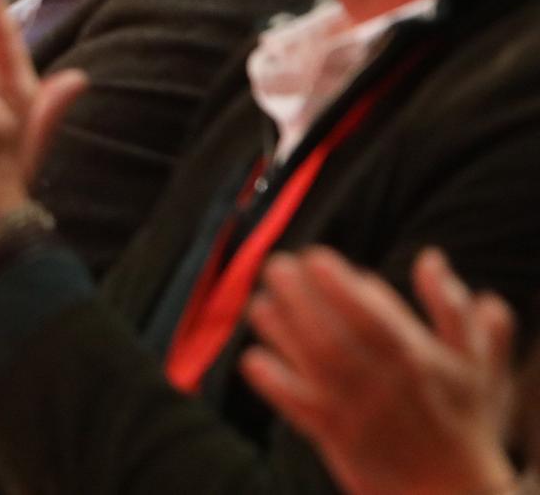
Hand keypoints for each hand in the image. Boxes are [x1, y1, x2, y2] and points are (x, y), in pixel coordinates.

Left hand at [243, 247, 518, 494]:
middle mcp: (382, 385)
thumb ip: (454, 309)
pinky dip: (273, 384)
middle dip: (299, 297)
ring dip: (280, 329)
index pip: (373, 317)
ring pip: (312, 365)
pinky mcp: (333, 437)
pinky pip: (297, 409)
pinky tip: (252, 357)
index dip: (340, 286)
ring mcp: (355, 412)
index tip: (316, 256)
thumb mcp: (474, 362)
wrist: (450, 488)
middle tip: (276, 264)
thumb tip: (431, 258)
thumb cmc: (462, 417)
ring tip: (259, 300)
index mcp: (416, 361)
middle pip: (333, 336)